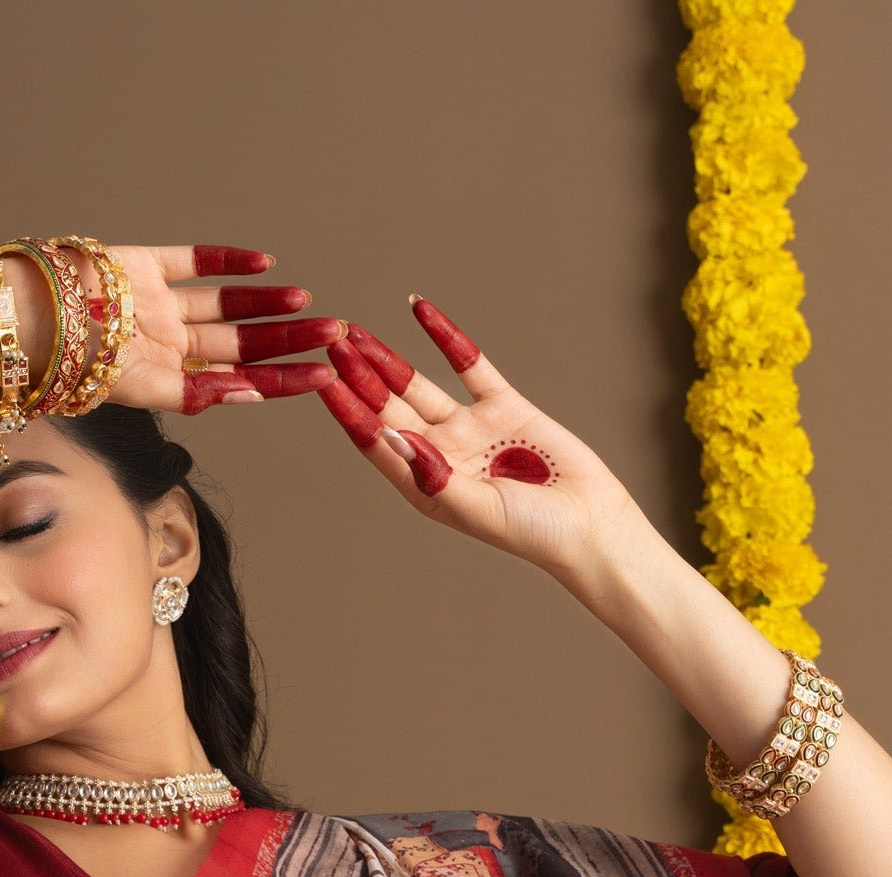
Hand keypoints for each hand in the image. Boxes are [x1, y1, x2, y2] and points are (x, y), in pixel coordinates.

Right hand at [92, 243, 344, 415]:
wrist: (25, 321)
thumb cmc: (74, 367)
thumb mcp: (140, 391)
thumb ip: (193, 394)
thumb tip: (246, 393)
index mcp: (169, 380)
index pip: (239, 381)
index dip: (283, 378)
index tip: (324, 375)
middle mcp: (168, 344)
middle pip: (240, 342)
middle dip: (288, 340)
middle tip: (336, 332)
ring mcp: (157, 304)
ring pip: (224, 305)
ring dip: (266, 304)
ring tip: (307, 301)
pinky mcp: (142, 266)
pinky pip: (192, 261)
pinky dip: (227, 261)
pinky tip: (263, 262)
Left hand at [317, 297, 643, 585]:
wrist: (591, 524)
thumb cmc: (534, 532)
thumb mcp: (479, 509)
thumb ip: (436, 477)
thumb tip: (392, 439)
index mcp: (424, 486)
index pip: (375, 442)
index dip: (349, 410)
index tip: (322, 379)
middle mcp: (439, 455)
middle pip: (388, 409)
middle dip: (358, 376)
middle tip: (329, 339)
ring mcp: (469, 428)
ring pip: (418, 385)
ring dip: (386, 358)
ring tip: (354, 330)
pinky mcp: (503, 406)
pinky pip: (468, 364)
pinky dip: (445, 336)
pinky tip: (419, 308)